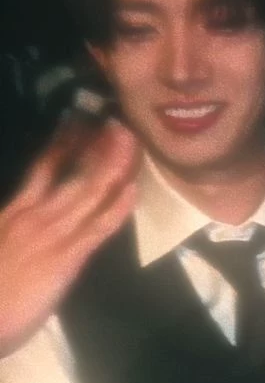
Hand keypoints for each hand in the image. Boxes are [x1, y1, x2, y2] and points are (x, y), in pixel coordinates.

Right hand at [0, 121, 139, 356]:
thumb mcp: (1, 245)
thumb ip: (17, 229)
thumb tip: (35, 218)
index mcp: (17, 210)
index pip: (45, 167)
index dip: (67, 144)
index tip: (84, 125)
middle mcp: (36, 215)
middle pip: (74, 173)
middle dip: (99, 148)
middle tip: (119, 125)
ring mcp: (53, 234)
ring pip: (90, 192)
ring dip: (113, 165)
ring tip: (131, 142)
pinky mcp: (67, 257)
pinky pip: (98, 227)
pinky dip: (117, 207)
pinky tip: (133, 190)